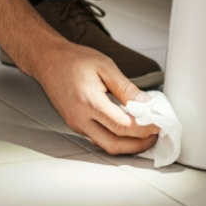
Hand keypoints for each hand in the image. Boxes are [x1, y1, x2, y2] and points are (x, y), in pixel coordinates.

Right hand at [26, 41, 158, 154]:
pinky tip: (126, 130)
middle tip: (155, 136)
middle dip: (139, 145)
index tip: (158, 124)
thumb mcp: (105, 66)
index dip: (144, 128)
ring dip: (128, 145)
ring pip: (106, 145)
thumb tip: (146, 104)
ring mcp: (76, 124)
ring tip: (144, 135)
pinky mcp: (75, 125)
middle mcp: (80, 118)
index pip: (124, 126)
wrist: (47, 60)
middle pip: (115, 144)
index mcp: (90, 102)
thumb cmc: (73, 60)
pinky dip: (115, 138)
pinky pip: (98, 139)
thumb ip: (127, 88)